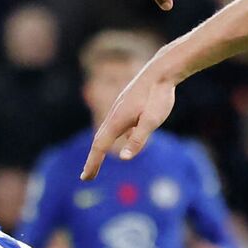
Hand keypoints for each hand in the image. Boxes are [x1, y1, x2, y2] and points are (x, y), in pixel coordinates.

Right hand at [82, 58, 176, 179]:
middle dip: (93, 160)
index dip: (92, 163)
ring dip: (100, 149)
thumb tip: (125, 157)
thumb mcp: (151, 121)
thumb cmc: (158, 95)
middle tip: (86, 177)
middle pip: (99, 141)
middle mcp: (114, 115)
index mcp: (117, 121)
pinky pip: (116, 125)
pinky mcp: (126, 105)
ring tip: (98, 161)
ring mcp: (120, 108)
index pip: (100, 147)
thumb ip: (138, 139)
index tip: (85, 178)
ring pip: (106, 132)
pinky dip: (112, 137)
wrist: (162, 70)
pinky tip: (125, 137)